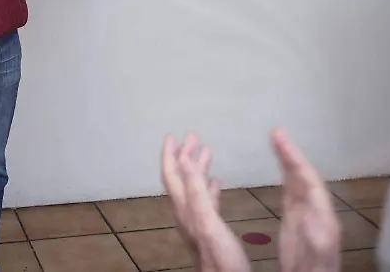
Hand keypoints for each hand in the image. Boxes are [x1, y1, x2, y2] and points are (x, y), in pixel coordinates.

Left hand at [162, 134, 250, 271]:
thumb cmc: (218, 254)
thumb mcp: (206, 218)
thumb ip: (195, 189)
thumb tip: (183, 159)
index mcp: (185, 206)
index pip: (172, 175)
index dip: (170, 154)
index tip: (172, 135)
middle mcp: (187, 211)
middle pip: (181, 177)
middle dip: (184, 155)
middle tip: (193, 136)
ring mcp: (197, 220)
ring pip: (193, 187)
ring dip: (197, 168)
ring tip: (206, 151)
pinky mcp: (209, 228)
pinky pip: (206, 200)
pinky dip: (209, 186)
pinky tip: (217, 182)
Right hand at [272, 129, 340, 271]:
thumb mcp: (318, 260)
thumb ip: (316, 239)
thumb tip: (308, 213)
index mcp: (323, 219)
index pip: (310, 182)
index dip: (295, 159)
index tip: (279, 138)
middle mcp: (318, 212)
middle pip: (305, 177)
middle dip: (291, 153)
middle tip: (275, 131)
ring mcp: (308, 216)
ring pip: (299, 182)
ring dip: (288, 160)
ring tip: (275, 139)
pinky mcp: (298, 222)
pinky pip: (292, 192)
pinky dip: (286, 176)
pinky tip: (280, 167)